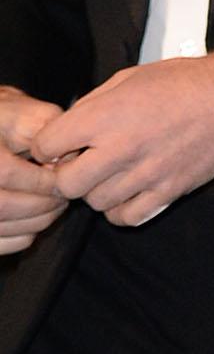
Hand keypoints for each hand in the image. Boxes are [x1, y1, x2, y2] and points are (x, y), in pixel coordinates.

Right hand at [0, 87, 68, 254]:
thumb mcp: (16, 110)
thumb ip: (42, 123)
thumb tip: (66, 157)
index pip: (7, 173)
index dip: (42, 180)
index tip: (63, 178)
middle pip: (4, 205)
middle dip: (44, 203)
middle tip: (63, 196)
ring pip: (5, 226)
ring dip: (39, 220)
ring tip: (52, 203)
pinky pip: (2, 243)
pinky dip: (25, 234)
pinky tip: (32, 215)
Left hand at [26, 57, 213, 226]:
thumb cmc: (179, 83)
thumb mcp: (125, 79)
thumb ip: (92, 106)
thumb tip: (70, 129)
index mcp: (103, 117)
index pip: (48, 146)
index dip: (47, 148)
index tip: (57, 148)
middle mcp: (120, 149)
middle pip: (68, 185)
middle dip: (68, 176)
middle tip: (80, 167)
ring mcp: (145, 174)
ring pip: (97, 204)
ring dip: (97, 193)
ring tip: (109, 178)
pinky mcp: (168, 192)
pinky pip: (128, 217)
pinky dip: (121, 211)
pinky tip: (127, 195)